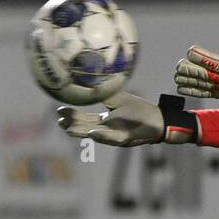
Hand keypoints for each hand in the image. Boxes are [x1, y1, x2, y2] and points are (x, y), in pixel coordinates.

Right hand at [56, 91, 196, 145]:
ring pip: (96, 135)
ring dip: (82, 132)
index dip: (72, 117)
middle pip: (86, 129)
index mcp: (105, 122)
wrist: (160, 119)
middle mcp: (108, 130)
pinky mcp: (127, 139)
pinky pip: (113, 138)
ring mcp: (117, 135)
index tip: (59, 111)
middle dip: (72, 126)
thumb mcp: (119, 100)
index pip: (85, 120)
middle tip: (59, 122)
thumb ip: (104, 94)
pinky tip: (93, 132)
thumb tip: (90, 79)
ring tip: (68, 128)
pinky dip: (103, 136)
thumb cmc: (140, 111)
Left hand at [175, 13, 218, 102]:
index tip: (190, 51)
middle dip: (191, 71)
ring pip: (202, 85)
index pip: (216, 63)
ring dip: (188, 80)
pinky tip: (180, 86)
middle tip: (179, 64)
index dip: (202, 58)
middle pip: (206, 76)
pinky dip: (192, 91)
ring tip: (176, 74)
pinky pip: (204, 93)